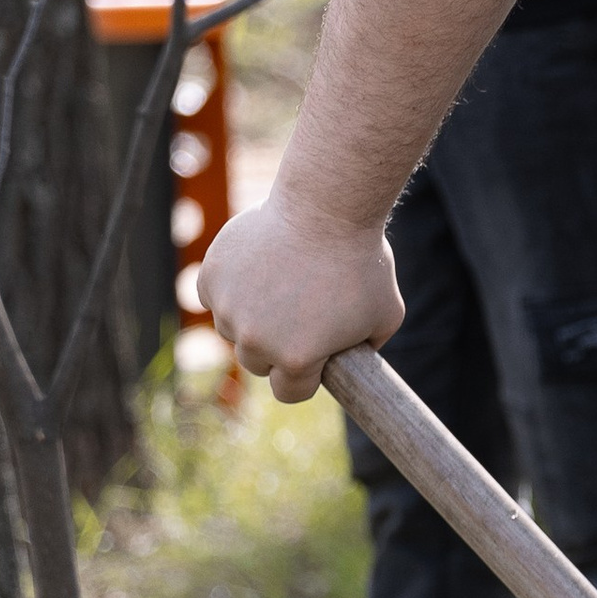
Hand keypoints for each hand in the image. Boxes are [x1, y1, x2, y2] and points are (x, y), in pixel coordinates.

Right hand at [202, 190, 402, 402]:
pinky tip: (257, 270)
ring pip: (233, 329)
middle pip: (257, 362)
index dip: (304, 377)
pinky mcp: (211, 277)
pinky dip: (231, 288)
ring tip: (281, 287)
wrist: (327, 206)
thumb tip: (354, 364)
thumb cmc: (363, 261)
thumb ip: (366, 348)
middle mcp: (255, 340)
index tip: (314, 358)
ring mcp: (229, 308)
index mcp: (296, 359)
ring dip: (250, 317)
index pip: (289, 392)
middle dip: (276, 347)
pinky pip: (215, 296)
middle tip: (298, 317)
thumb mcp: (385, 316)